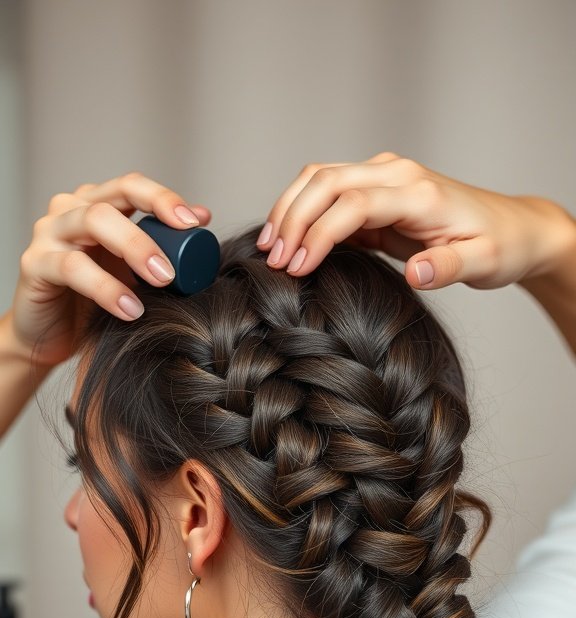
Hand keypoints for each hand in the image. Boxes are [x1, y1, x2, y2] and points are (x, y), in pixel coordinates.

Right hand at [9, 171, 211, 366]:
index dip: (164, 199)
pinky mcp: (34, 263)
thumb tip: (203, 216)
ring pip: (92, 223)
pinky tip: (130, 310)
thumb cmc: (93, 301)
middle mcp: (70, 209)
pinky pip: (72, 267)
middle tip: (174, 269)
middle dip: (149, 233)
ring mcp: (49, 232)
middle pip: (113, 201)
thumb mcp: (134, 272)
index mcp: (97, 203)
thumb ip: (164, 245)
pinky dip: (106, 288)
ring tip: (160, 283)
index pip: (132, 186)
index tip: (195, 223)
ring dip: (133, 251)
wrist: (50, 337)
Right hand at [256, 152, 573, 290]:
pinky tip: (287, 241)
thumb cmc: (498, 246)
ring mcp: (383, 176)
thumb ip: (447, 267)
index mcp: (418, 193)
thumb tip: (414, 274)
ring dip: (289, 209)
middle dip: (291, 218)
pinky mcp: (375, 188)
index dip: (319, 233)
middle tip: (272, 260)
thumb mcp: (482, 264)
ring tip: (268, 248)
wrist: (512, 227)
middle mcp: (396, 174)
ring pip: (319, 178)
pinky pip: (328, 191)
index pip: (353, 203)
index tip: (296, 266)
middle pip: (326, 180)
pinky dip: (301, 210)